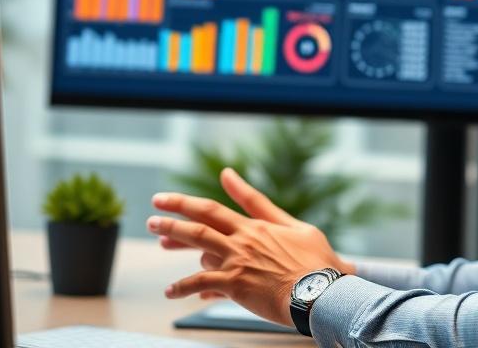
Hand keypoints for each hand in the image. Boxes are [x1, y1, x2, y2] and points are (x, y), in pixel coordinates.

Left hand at [148, 168, 354, 325]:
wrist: (322, 290)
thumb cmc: (317, 260)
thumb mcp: (297, 227)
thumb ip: (265, 208)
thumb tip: (245, 186)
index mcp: (258, 226)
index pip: (218, 207)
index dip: (191, 201)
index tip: (172, 197)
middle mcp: (244, 239)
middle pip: (202, 219)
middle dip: (175, 211)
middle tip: (155, 207)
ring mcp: (238, 261)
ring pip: (198, 243)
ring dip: (174, 237)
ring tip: (158, 238)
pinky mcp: (236, 285)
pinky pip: (201, 284)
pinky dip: (184, 287)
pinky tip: (170, 292)